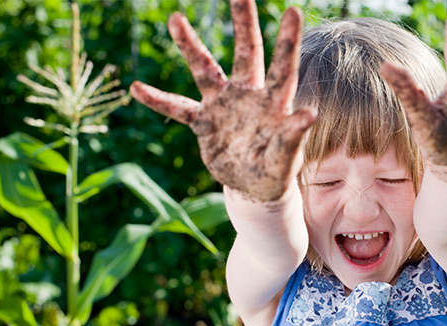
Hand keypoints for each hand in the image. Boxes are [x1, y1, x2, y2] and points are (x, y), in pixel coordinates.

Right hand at [130, 0, 315, 201]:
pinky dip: (158, 100)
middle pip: (245, 53)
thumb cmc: (275, 171)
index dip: (286, 42)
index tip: (292, 11)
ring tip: (176, 19)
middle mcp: (248, 96)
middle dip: (243, 23)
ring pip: (205, 70)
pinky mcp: (204, 122)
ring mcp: (224, 106)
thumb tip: (311, 113)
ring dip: (191, 47)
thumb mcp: (284, 159)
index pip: (282, 68)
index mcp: (273, 103)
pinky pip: (177, 108)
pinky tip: (136, 88)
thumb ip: (292, 137)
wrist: (255, 187)